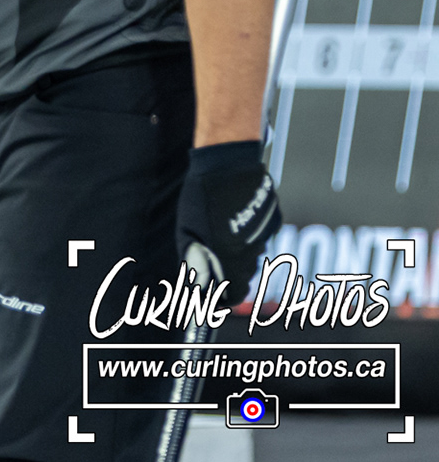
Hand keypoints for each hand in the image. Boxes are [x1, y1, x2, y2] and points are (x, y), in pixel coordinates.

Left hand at [177, 140, 280, 305]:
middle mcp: (250, 249)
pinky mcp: (273, 221)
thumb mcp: (188, 231)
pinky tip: (236, 216)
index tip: (213, 294)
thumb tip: (198, 285)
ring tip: (222, 228)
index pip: (234, 295)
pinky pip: (260, 237)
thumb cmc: (202, 197)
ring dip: (238, 251)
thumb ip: (194, 260)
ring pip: (252, 256)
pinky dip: (249, 234)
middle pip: (244, 276)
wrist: (228, 164)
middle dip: (228, 272)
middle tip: (212, 255)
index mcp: (227, 255)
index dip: (223, 297)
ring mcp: (264, 235)